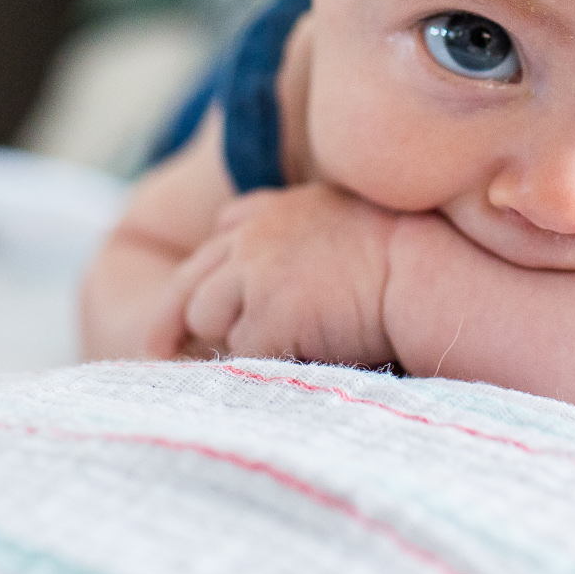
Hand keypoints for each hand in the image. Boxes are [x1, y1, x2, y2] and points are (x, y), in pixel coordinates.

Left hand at [153, 183, 399, 364]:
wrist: (424, 274)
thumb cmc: (398, 260)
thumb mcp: (340, 223)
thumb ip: (297, 235)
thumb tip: (268, 255)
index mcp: (271, 211)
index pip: (220, 236)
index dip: (209, 276)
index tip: (198, 305)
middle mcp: (252, 234)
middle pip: (193, 281)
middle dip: (174, 317)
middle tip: (151, 348)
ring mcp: (254, 270)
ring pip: (206, 315)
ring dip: (231, 337)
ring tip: (273, 349)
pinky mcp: (267, 313)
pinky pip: (241, 351)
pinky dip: (262, 362)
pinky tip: (295, 361)